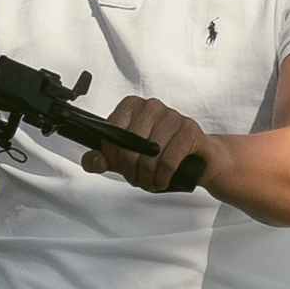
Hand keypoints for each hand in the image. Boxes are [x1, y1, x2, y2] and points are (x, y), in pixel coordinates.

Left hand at [77, 93, 208, 192]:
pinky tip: (163, 180)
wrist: (196, 158)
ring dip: (148, 178)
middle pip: (129, 147)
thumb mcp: (126, 157)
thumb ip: (104, 158)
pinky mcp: (189, 129)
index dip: (114, 158)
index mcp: (131, 106)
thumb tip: (93, 161)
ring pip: (149, 156)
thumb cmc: (159, 154)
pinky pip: (168, 161)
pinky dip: (163, 177)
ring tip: (151, 182)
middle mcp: (151, 106)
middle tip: (138, 179)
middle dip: (132, 172)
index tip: (121, 166)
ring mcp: (172, 116)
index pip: (110, 135)